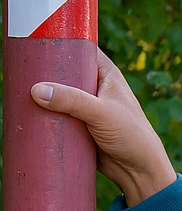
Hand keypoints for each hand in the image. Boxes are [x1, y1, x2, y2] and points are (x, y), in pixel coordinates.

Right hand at [30, 48, 175, 204]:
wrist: (138, 170)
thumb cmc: (130, 135)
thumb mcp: (101, 113)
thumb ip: (72, 100)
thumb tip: (37, 90)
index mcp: (106, 73)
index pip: (79, 48)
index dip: (58, 42)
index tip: (31, 40)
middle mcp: (94, 85)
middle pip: (62, 71)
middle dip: (42, 71)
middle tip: (17, 69)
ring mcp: (85, 105)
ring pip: (56, 94)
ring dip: (40, 95)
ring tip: (16, 90)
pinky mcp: (77, 124)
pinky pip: (55, 114)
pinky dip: (43, 113)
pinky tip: (24, 111)